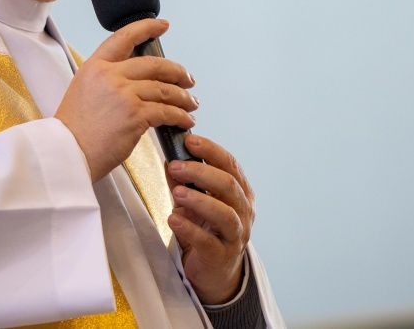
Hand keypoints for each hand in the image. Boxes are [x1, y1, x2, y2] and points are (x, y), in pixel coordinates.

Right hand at [55, 19, 197, 180]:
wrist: (67, 154)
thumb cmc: (74, 132)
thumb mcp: (83, 92)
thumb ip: (106, 82)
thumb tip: (135, 83)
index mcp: (94, 66)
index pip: (124, 37)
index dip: (147, 28)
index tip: (162, 26)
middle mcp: (109, 75)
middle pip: (154, 64)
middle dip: (177, 72)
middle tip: (187, 79)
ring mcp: (123, 94)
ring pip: (165, 89)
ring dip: (183, 97)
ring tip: (191, 104)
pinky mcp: (135, 114)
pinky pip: (167, 111)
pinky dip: (180, 116)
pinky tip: (185, 121)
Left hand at [166, 134, 255, 304]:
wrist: (215, 271)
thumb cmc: (207, 230)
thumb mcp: (196, 203)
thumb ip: (184, 183)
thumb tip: (169, 159)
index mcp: (240, 192)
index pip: (230, 165)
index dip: (211, 151)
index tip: (190, 141)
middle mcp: (244, 211)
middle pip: (229, 185)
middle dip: (201, 172)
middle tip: (176, 166)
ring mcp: (237, 234)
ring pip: (225, 213)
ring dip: (200, 200)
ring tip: (177, 192)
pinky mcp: (223, 256)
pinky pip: (208, 241)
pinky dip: (191, 228)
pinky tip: (174, 219)